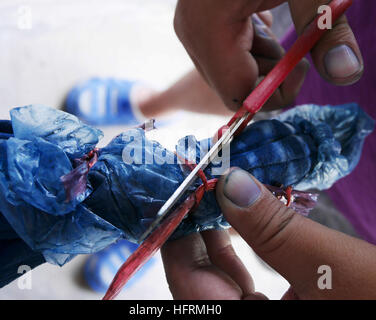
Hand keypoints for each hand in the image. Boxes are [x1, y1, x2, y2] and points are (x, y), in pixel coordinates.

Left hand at [161, 168, 375, 298]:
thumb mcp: (328, 267)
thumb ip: (274, 228)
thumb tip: (230, 182)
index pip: (185, 281)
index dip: (177, 232)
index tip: (183, 191)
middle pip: (198, 278)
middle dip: (200, 227)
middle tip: (203, 184)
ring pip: (217, 279)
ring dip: (219, 234)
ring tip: (220, 194)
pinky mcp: (271, 312)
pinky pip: (239, 283)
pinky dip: (240, 249)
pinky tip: (243, 220)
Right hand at [174, 0, 362, 110]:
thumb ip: (326, 30)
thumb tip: (345, 74)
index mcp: (209, 28)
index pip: (237, 94)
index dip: (274, 93)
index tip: (301, 66)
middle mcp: (192, 34)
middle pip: (232, 85)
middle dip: (270, 75)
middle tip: (297, 46)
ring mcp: (191, 28)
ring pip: (229, 71)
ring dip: (262, 59)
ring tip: (275, 22)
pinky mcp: (198, 22)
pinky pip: (225, 53)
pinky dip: (251, 46)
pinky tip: (260, 18)